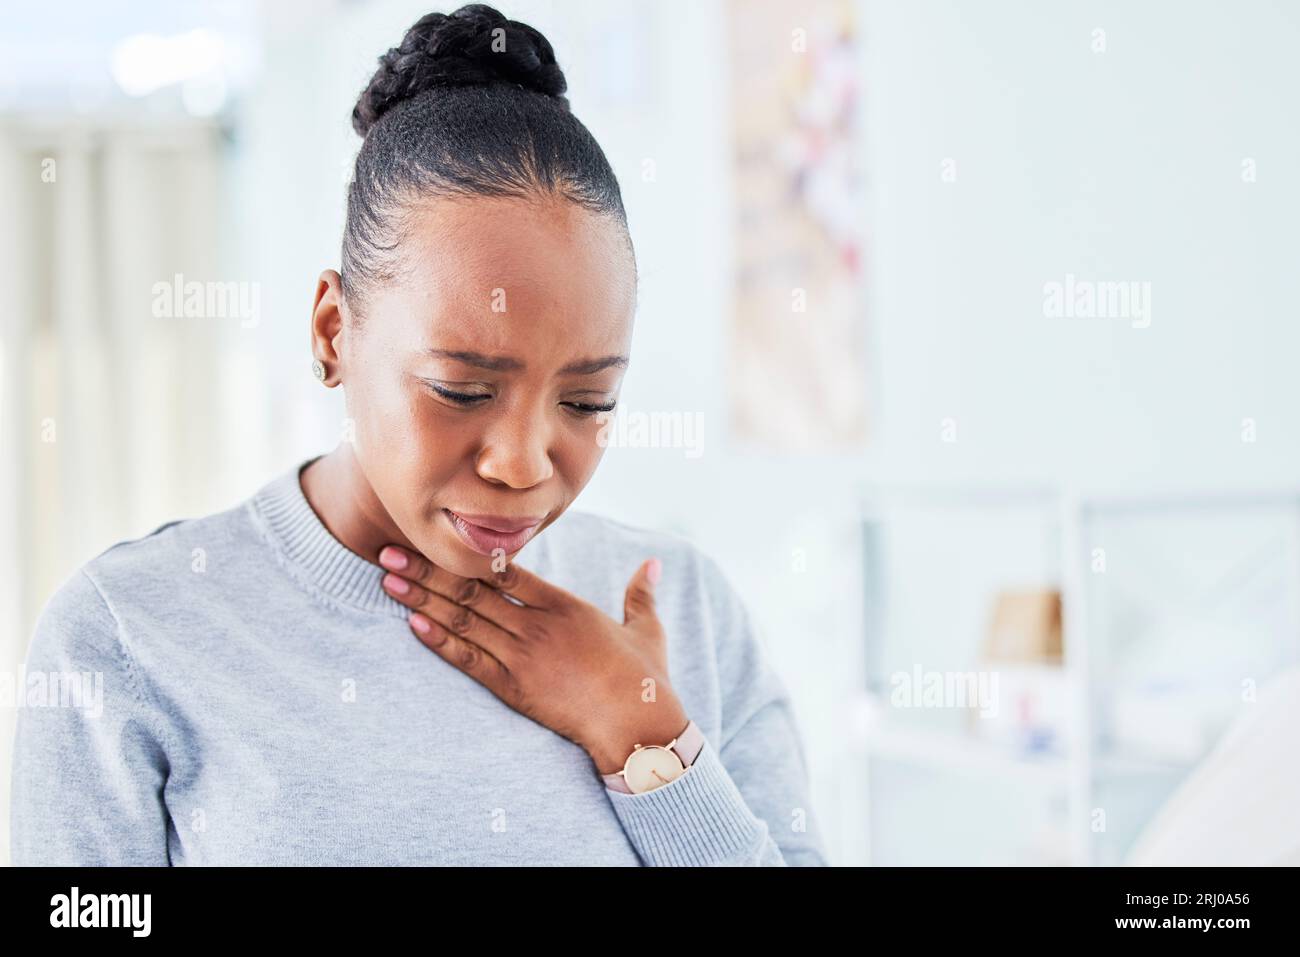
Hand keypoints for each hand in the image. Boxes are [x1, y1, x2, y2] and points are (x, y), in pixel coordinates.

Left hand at [376, 545, 689, 775]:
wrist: (637, 723)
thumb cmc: (645, 678)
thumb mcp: (647, 629)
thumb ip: (641, 593)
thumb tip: (652, 563)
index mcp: (564, 604)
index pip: (505, 570)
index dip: (466, 555)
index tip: (435, 538)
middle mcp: (538, 624)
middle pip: (471, 591)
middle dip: (427, 571)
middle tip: (388, 553)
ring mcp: (524, 656)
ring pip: (464, 621)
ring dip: (422, 600)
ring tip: (388, 581)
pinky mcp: (515, 688)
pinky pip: (470, 660)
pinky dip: (440, 641)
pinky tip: (413, 623)